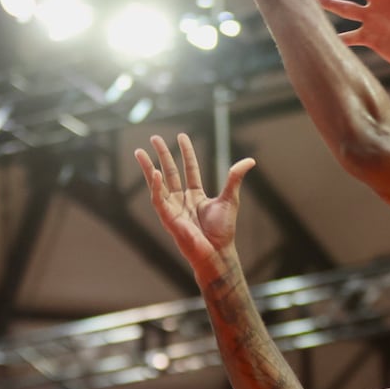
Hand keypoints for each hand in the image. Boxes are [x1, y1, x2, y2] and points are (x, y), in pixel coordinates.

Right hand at [135, 134, 255, 275]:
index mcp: (196, 195)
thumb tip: (250, 160)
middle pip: (170, 172)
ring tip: (139, 152)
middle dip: (162, 155)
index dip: (186, 152)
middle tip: (154, 137)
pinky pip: (158, 200)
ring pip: (158, 183)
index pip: (189, 169)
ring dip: (148, 167)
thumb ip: (235, 178)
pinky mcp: (168, 219)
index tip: (182, 136)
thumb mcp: (229, 199)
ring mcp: (173, 208)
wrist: (218, 252)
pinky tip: (154, 173)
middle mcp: (182, 200)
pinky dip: (156, 187)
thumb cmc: (223, 231)